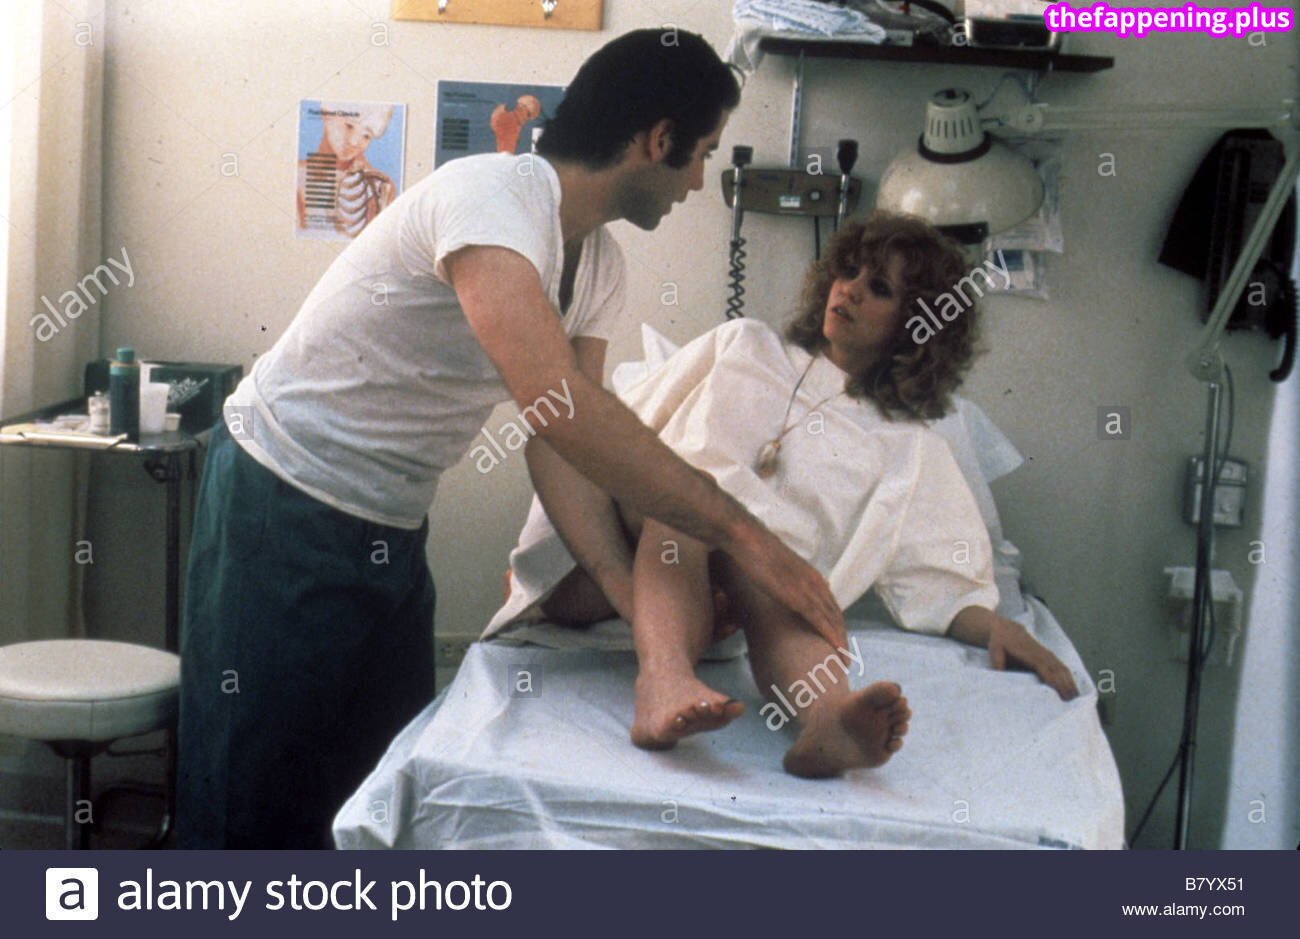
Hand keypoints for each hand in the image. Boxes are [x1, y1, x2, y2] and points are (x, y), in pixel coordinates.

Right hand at [725, 520, 846, 655]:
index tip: (836, 642)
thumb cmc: (752, 550)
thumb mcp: (772, 565)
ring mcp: (808, 589)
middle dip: (842, 636)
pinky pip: (821, 621)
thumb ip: (781, 577)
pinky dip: (832, 637)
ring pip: (833, 620)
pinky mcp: (798, 596)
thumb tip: (775, 585)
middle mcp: (815, 582)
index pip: (829, 605)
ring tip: (845, 661)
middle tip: (844, 658)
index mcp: (810, 575)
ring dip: (841, 642)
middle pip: (836, 615)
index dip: (835, 625)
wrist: (745, 538)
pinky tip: (838, 651)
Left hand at [987, 616, 1078, 700]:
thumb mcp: (995, 652)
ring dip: (1070, 683)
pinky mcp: (1050, 656)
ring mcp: (1048, 654)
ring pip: (1062, 669)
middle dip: (1065, 686)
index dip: (1053, 681)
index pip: (1044, 669)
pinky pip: (1062, 667)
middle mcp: (1042, 654)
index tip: (1059, 694)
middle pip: (1057, 671)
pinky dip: (1069, 678)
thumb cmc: (1000, 643)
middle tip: (1073, 703)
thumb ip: (998, 664)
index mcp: (1030, 654)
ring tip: (1077, 699)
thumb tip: (1000, 676)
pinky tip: (1074, 689)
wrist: (1007, 629)